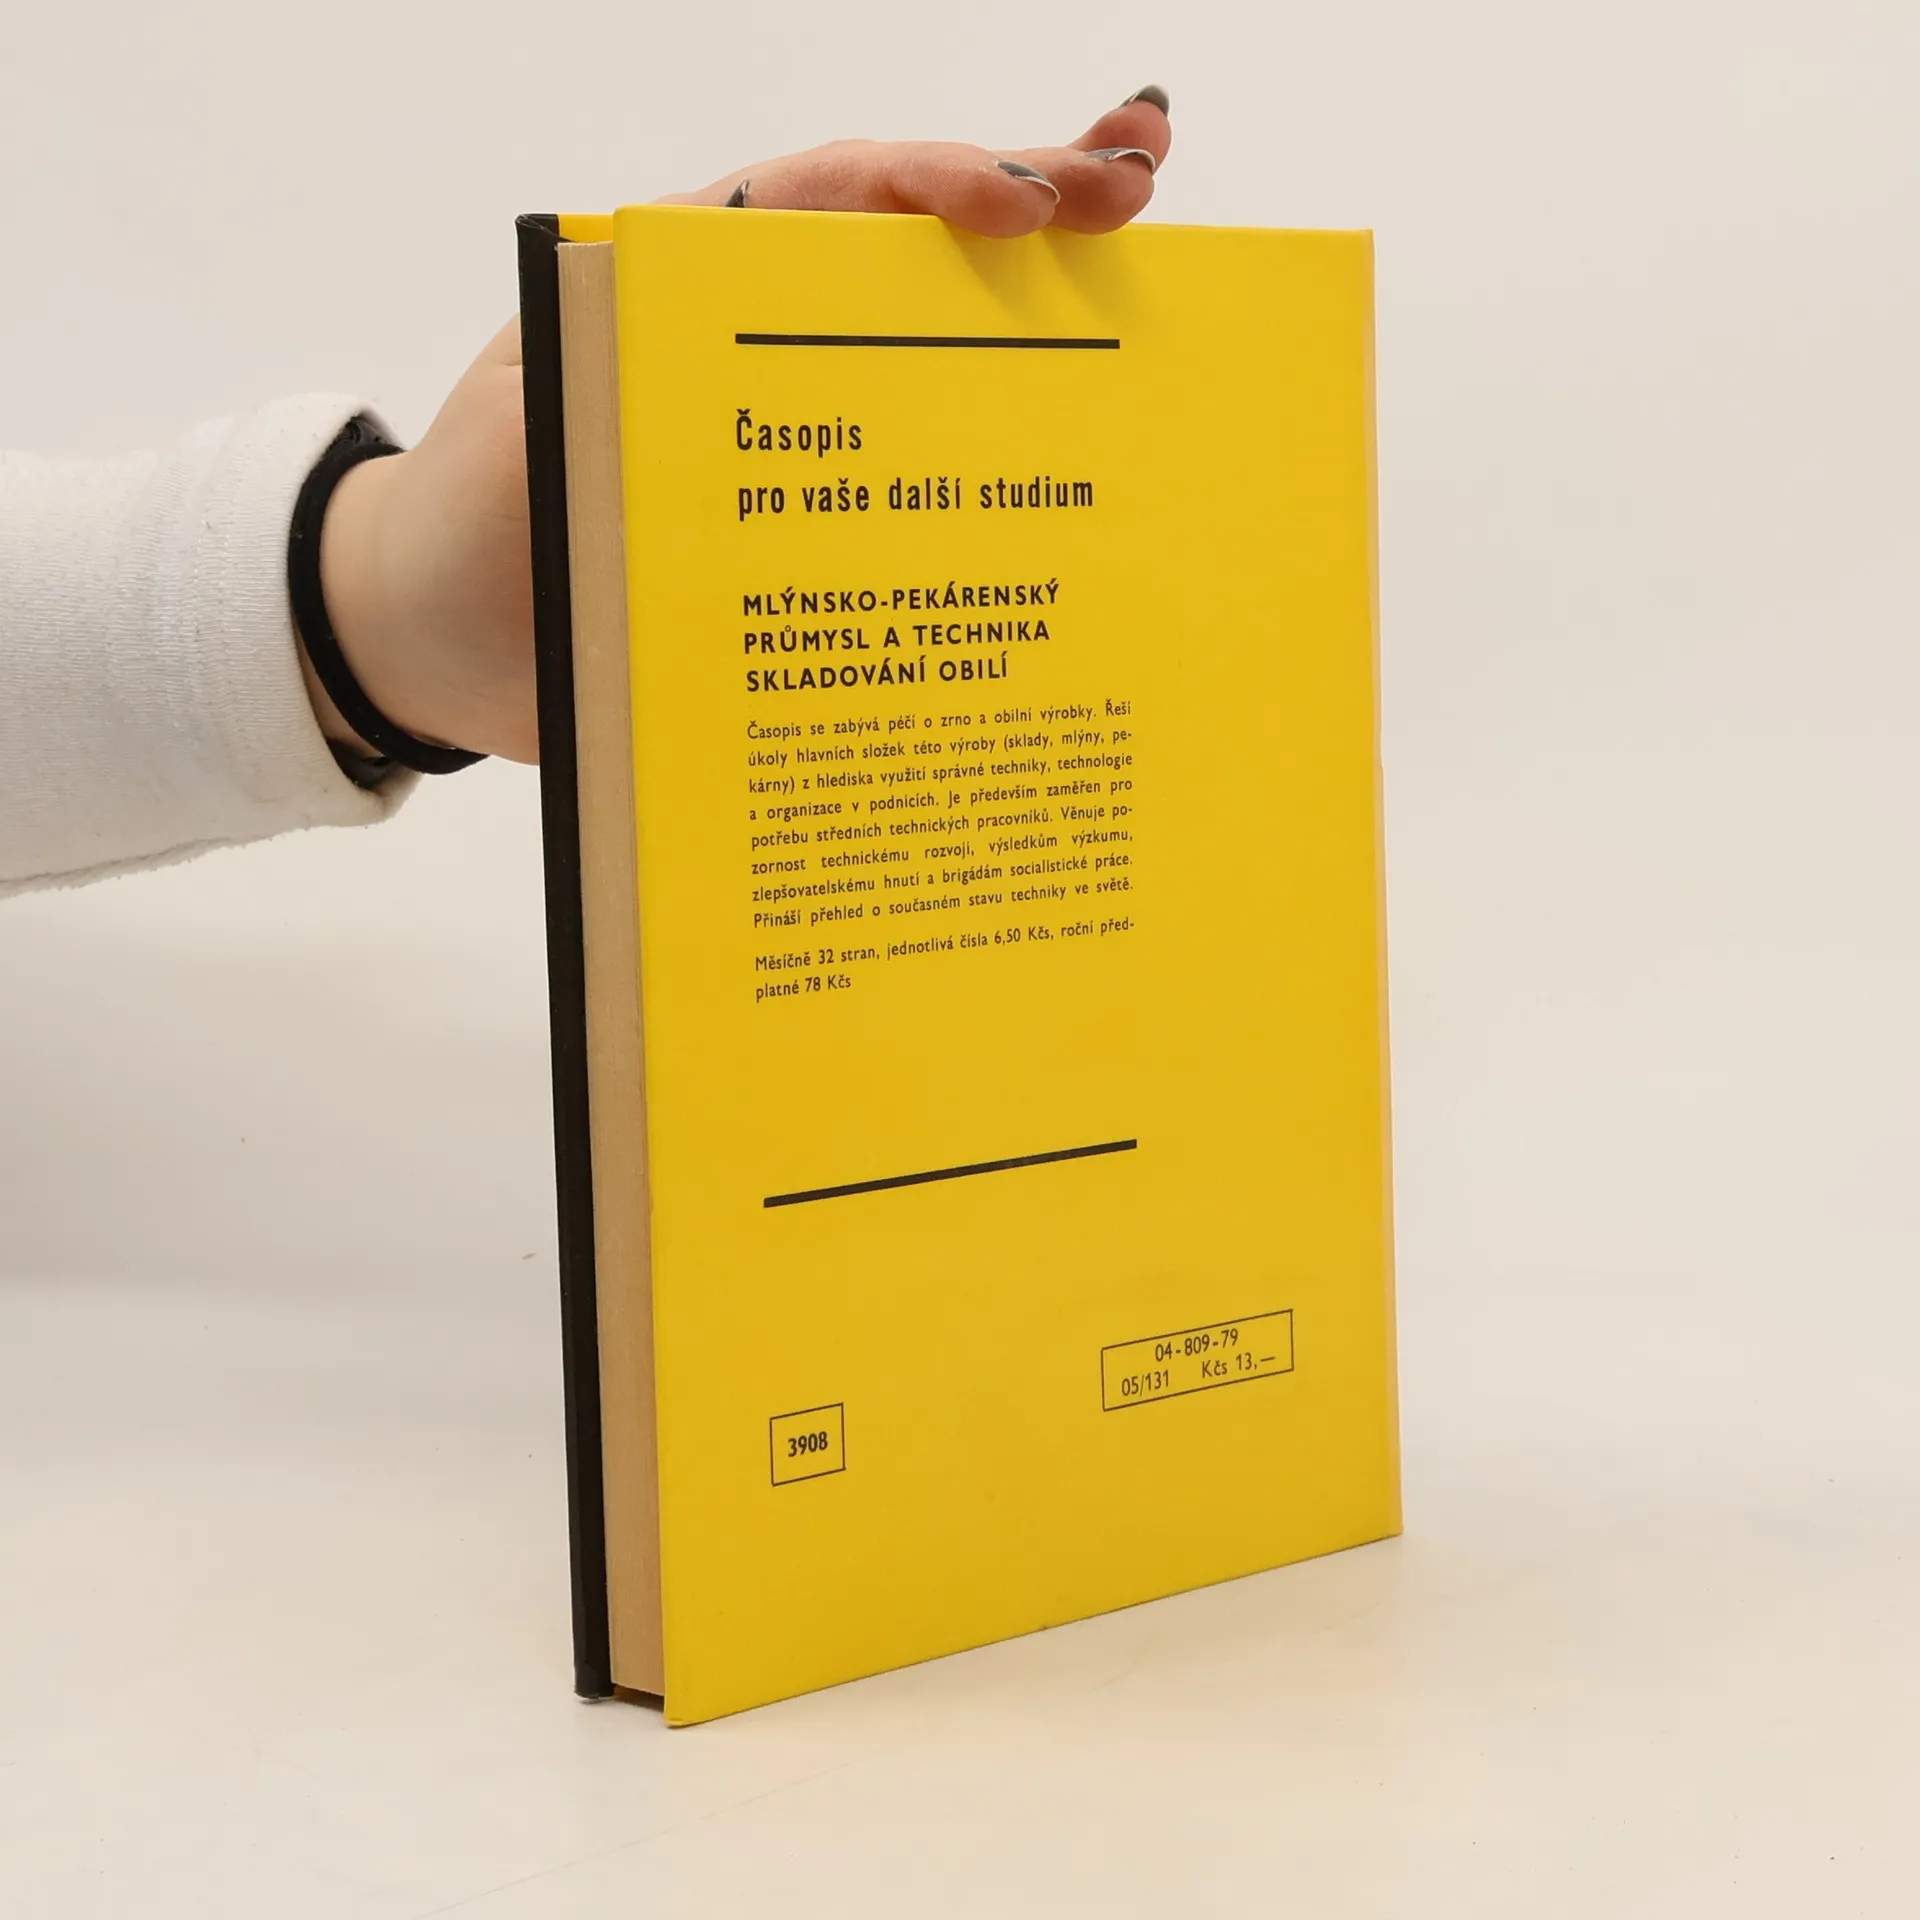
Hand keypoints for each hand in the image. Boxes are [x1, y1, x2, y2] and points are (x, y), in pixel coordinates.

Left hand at [307, 91, 1172, 765]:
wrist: (443, 642)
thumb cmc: (466, 528)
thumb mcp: (521, 446)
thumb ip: (600, 407)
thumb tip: (718, 420)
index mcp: (691, 286)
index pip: (826, 199)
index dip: (930, 185)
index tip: (1021, 203)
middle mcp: (767, 349)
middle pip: (915, 258)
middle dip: (1036, 203)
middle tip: (1144, 178)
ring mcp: (807, 441)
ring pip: (942, 366)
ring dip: (1048, 324)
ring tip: (1158, 282)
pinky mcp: (822, 534)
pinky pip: (926, 494)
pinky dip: (1008, 477)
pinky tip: (1095, 462)